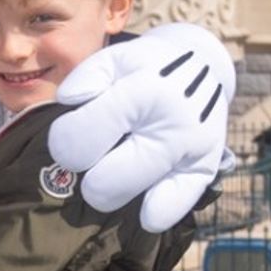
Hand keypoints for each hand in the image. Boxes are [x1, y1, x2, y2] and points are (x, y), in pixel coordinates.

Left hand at [47, 22, 235, 231]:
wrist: (201, 66)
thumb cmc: (145, 66)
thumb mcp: (112, 57)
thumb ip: (84, 78)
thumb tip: (68, 102)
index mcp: (144, 90)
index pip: (88, 132)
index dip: (64, 142)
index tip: (63, 140)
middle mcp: (173, 124)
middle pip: (109, 177)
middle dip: (84, 175)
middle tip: (85, 162)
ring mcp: (192, 150)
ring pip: (136, 191)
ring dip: (110, 191)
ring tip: (108, 172)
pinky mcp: (206, 168)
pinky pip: (178, 203)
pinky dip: (156, 212)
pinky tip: (142, 212)